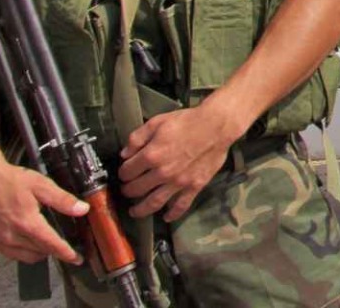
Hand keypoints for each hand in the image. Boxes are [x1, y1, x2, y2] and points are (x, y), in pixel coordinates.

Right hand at [0, 158, 86, 264]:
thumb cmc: (11, 180)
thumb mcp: (42, 185)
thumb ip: (62, 200)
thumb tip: (82, 209)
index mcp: (27, 222)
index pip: (51, 244)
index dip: (66, 253)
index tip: (77, 259)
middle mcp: (12, 235)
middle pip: (40, 252)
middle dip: (54, 251)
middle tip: (65, 245)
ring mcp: (0, 240)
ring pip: (26, 257)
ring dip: (40, 253)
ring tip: (48, 243)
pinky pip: (12, 254)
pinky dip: (24, 252)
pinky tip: (30, 242)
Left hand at [118, 105, 238, 220]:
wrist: (217, 126)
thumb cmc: (187, 121)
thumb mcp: (157, 122)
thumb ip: (137, 138)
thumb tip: (124, 154)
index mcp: (151, 155)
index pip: (127, 171)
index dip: (122, 172)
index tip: (124, 172)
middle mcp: (162, 173)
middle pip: (137, 189)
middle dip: (128, 190)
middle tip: (127, 190)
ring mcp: (179, 182)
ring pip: (154, 203)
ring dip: (141, 210)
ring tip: (134, 212)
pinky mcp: (194, 186)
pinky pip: (181, 205)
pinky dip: (173, 214)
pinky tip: (166, 218)